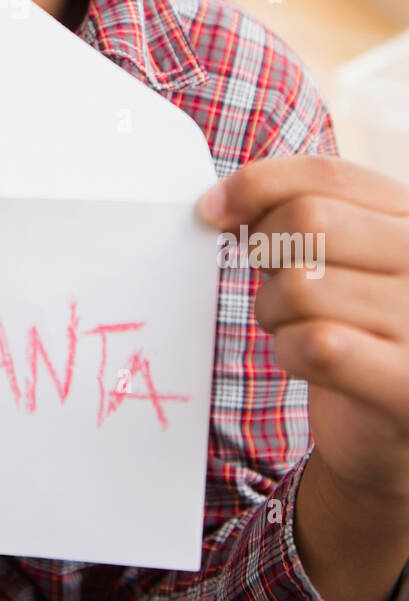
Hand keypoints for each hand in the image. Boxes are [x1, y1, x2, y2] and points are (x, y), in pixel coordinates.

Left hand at [197, 155, 408, 502]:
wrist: (395, 426)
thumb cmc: (353, 323)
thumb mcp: (337, 253)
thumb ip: (292, 211)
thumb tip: (217, 205)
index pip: (327, 174)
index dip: (257, 183)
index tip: (212, 208)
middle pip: (308, 221)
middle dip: (266, 251)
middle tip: (275, 282)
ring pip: (300, 286)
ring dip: (274, 311)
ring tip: (296, 326)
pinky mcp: (405, 384)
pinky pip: (314, 344)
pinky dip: (288, 350)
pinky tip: (306, 359)